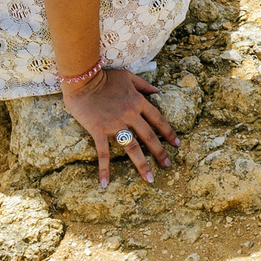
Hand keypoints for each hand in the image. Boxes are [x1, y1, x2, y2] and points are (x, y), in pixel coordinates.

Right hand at [59, 68, 176, 186]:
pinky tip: (106, 183)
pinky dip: (104, 169)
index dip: (169, 132)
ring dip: (142, 164)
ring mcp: (115, 124)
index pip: (158, 120)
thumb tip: (157, 91)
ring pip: (132, 147)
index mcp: (138, 102)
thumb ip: (144, 85)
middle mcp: (130, 114)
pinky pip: (103, 153)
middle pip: (149, 136)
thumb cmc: (105, 76)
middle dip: (160, 152)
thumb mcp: (129, 76)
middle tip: (168, 165)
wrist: (82, 79)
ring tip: (150, 178)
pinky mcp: (99, 131)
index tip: (177, 144)